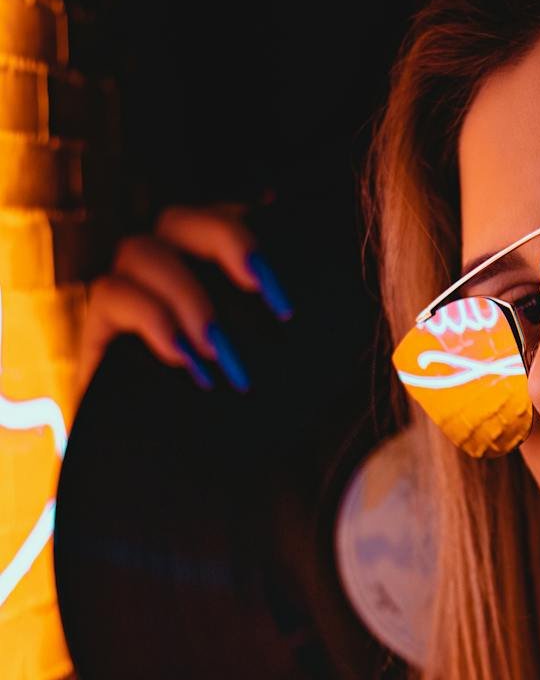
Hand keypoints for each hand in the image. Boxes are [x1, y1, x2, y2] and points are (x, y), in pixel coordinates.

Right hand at [75, 202, 292, 400]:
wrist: (179, 465)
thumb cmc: (241, 413)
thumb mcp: (270, 364)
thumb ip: (279, 327)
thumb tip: (300, 305)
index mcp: (213, 266)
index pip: (225, 215)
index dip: (253, 228)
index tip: (284, 276)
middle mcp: (168, 269)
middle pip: (181, 219)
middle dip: (225, 240)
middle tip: (264, 291)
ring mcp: (130, 293)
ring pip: (142, 251)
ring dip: (188, 294)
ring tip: (218, 346)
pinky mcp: (99, 328)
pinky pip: (110, 294)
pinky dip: (150, 318)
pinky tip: (180, 355)